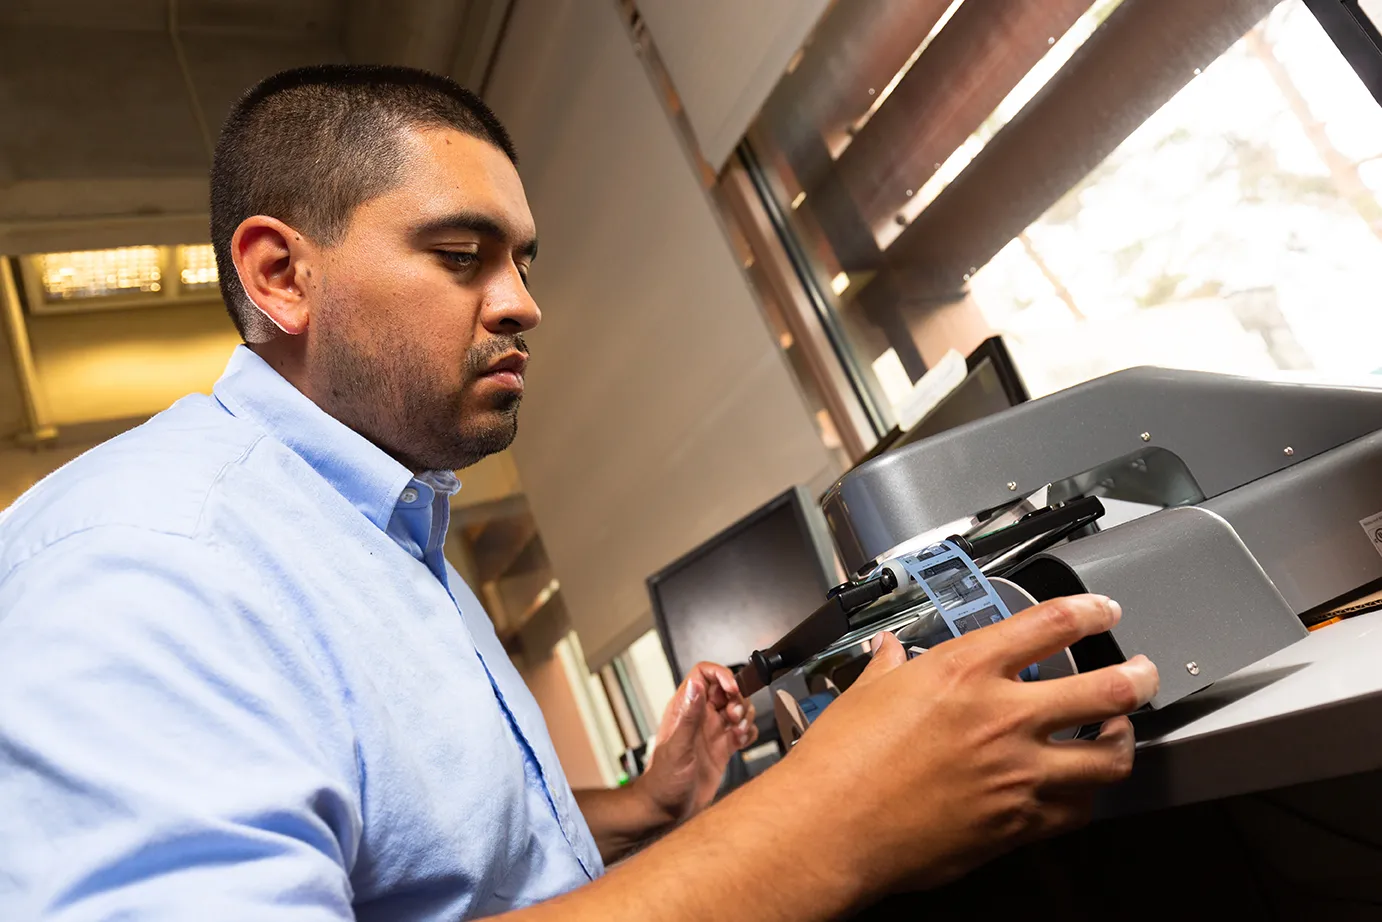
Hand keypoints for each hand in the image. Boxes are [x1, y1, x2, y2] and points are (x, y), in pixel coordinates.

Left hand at [636, 662, 758, 825]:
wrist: (668, 810)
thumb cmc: (664, 782)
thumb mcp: (678, 748)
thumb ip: (689, 717)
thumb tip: (696, 686)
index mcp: (684, 709)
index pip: (704, 675)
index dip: (721, 675)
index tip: (732, 689)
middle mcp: (699, 717)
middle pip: (726, 689)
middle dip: (738, 698)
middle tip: (735, 717)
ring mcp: (712, 732)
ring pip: (737, 708)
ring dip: (746, 715)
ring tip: (738, 731)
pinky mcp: (723, 748)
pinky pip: (743, 730)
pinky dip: (749, 733)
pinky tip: (742, 742)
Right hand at [780, 594, 1157, 894]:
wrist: (833, 827)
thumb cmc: (841, 763)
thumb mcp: (865, 693)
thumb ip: (890, 667)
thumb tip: (892, 654)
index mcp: (965, 671)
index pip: (1051, 624)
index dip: (1090, 611)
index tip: (1103, 611)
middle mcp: (1002, 717)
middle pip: (1106, 689)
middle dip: (1137, 677)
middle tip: (1143, 673)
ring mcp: (1017, 774)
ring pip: (1108, 757)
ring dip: (1123, 742)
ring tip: (1120, 734)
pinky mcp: (1017, 824)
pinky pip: (1076, 810)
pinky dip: (1084, 796)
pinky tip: (1078, 789)